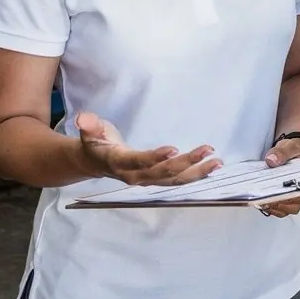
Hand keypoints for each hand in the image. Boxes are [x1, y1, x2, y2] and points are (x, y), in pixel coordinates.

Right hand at [77, 111, 221, 187]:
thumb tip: (83, 117)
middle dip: (186, 163)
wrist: (94, 162)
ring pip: (174, 180)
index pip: (138, 161)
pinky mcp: (156, 179)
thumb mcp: (90, 131)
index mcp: (119, 162)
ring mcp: (147, 180)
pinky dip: (195, 176)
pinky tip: (211, 168)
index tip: (173, 149)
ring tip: (217, 162)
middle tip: (207, 150)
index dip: (154, 158)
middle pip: (163, 173)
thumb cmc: (95, 141)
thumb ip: (89, 124)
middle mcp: (135, 176)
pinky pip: (177, 181)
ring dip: (196, 172)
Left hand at [260, 135, 299, 216]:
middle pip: (293, 206)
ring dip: (272, 207)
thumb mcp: (289, 146)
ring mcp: (292, 198)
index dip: (291, 197)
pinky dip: (267, 206)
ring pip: (284, 210)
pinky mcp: (282, 200)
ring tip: (259, 200)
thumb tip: (271, 160)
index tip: (278, 195)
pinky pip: (276, 209)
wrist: (288, 151)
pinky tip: (257, 200)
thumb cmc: (292, 150)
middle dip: (278, 204)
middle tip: (264, 199)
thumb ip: (281, 152)